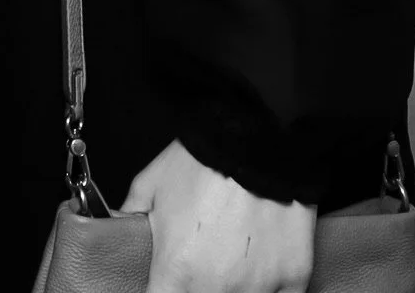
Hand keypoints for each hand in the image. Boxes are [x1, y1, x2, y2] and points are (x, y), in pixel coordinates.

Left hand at [120, 140, 313, 292]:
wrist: (257, 137)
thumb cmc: (203, 159)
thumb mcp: (151, 183)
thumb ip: (131, 216)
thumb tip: (121, 229)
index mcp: (175, 272)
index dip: (161, 290)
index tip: (168, 279)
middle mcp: (215, 290)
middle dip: (196, 285)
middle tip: (201, 258)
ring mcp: (257, 290)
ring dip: (233, 285)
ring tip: (232, 255)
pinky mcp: (293, 281)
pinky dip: (270, 286)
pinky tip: (263, 262)